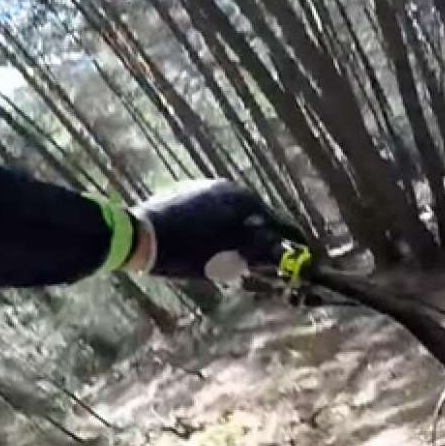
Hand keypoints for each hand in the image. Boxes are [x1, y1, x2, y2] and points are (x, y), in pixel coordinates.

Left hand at [127, 180, 305, 281]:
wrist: (138, 236)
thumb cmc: (187, 249)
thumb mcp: (229, 255)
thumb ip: (260, 251)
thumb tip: (283, 251)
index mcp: (243, 199)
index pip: (279, 222)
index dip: (293, 240)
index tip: (306, 253)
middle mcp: (227, 187)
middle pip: (257, 216)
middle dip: (265, 236)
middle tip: (272, 258)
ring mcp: (204, 189)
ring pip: (235, 214)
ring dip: (243, 233)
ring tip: (242, 254)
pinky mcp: (185, 195)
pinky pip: (215, 213)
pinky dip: (223, 228)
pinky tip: (215, 245)